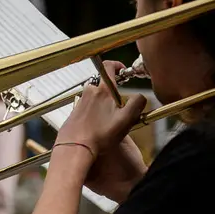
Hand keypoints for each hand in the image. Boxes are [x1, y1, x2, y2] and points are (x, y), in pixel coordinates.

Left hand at [53, 61, 147, 195]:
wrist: (75, 148)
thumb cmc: (101, 135)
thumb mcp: (126, 120)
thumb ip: (137, 104)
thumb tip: (141, 97)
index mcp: (103, 90)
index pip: (109, 66)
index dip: (118, 65)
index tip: (123, 71)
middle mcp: (89, 92)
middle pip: (103, 84)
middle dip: (113, 92)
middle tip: (120, 106)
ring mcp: (80, 102)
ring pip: (94, 97)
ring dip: (103, 103)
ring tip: (109, 120)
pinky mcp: (73, 113)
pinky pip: (86, 107)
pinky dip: (93, 113)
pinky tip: (97, 127)